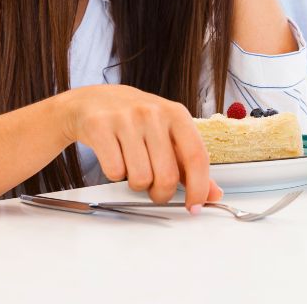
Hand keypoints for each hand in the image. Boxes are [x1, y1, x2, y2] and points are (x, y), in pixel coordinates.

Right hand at [55, 85, 221, 210]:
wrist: (93, 101)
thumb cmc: (136, 120)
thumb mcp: (168, 134)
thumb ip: (190, 165)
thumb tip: (214, 194)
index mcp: (176, 114)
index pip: (197, 157)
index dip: (198, 187)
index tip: (194, 205)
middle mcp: (153, 113)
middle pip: (167, 176)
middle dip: (161, 194)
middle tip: (155, 189)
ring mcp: (126, 118)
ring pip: (140, 178)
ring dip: (137, 184)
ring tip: (133, 167)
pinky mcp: (100, 126)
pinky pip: (114, 172)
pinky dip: (115, 174)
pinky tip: (115, 157)